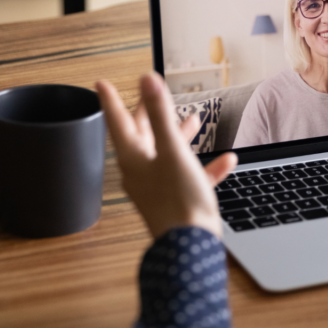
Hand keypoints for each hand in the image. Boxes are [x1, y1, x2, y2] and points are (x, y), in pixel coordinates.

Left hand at [96, 73, 237, 238]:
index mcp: (133, 158)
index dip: (111, 100)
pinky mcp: (177, 199)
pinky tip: (225, 160)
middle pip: (143, 135)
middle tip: (151, 97)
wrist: (190, 246)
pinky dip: (205, 165)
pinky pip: (190, 175)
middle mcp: (142, 171)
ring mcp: (158, 186)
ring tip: (195, 120)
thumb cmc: (178, 201)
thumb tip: (147, 81)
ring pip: (168, 153)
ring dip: (181, 135)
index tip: (102, 84)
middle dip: (152, 114)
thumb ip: (160, 114)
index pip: (117, 121)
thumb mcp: (172, 149)